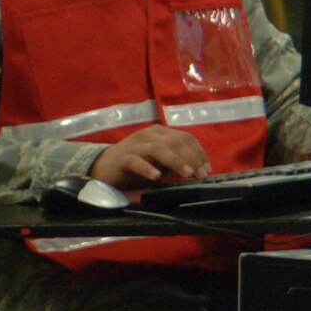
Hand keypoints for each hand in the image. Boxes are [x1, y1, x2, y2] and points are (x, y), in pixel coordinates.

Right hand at [91, 126, 210, 187]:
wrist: (103, 167)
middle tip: (201, 175)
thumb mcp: (160, 162)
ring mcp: (135, 146)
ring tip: (187, 174)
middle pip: (175, 142)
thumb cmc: (137, 165)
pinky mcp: (122, 159)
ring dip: (176, 161)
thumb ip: (176, 162)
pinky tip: (156, 177)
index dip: (199, 152)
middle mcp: (149, 135)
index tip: (207, 169)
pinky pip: (136, 161)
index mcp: (160, 133)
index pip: (185, 138)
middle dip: (192, 158)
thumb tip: (200, 170)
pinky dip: (147, 168)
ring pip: (158, 149)